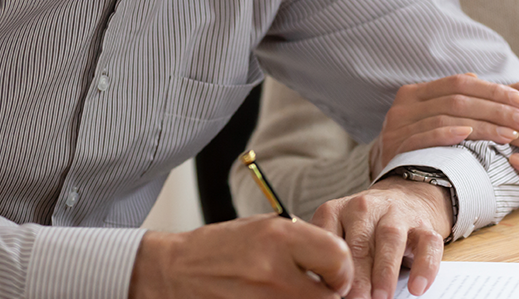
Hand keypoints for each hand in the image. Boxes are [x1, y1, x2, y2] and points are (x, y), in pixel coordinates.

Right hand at [129, 215, 352, 298]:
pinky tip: (272, 298)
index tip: (333, 273)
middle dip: (328, 295)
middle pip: (330, 297)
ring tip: (288, 292)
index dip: (342, 269)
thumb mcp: (262, 228)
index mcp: (279, 237)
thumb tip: (337, 260)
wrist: (175, 272)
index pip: (339, 257)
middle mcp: (273, 270)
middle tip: (318, 289)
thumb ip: (301, 242)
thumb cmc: (220, 247)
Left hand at [312, 176, 450, 297]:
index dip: (329, 264)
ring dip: (385, 271)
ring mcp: (396, 214)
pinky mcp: (423, 226)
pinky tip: (417, 288)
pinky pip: (427, 244)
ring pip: (391, 239)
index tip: (331, 288)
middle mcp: (364, 208)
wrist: (402, 199)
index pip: (329, 237)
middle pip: (359, 242)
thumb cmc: (363, 229)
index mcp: (336, 211)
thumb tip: (320, 289)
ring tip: (381, 298)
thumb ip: (330, 257)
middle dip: (357, 275)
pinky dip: (424, 266)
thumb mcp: (338, 234)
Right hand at [369, 73, 518, 175]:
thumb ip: (450, 100)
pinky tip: (471, 136)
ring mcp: (397, 127)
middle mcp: (404, 105)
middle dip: (497, 108)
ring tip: (512, 134)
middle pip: (457, 99)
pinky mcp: (395, 149)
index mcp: (415, 92)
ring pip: (447, 117)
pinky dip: (449, 134)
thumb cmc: (417, 148)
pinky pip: (425, 137)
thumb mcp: (429, 118)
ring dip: (484, 125)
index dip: (493, 90)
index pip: (459, 82)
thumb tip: (476, 78)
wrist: (386, 179)